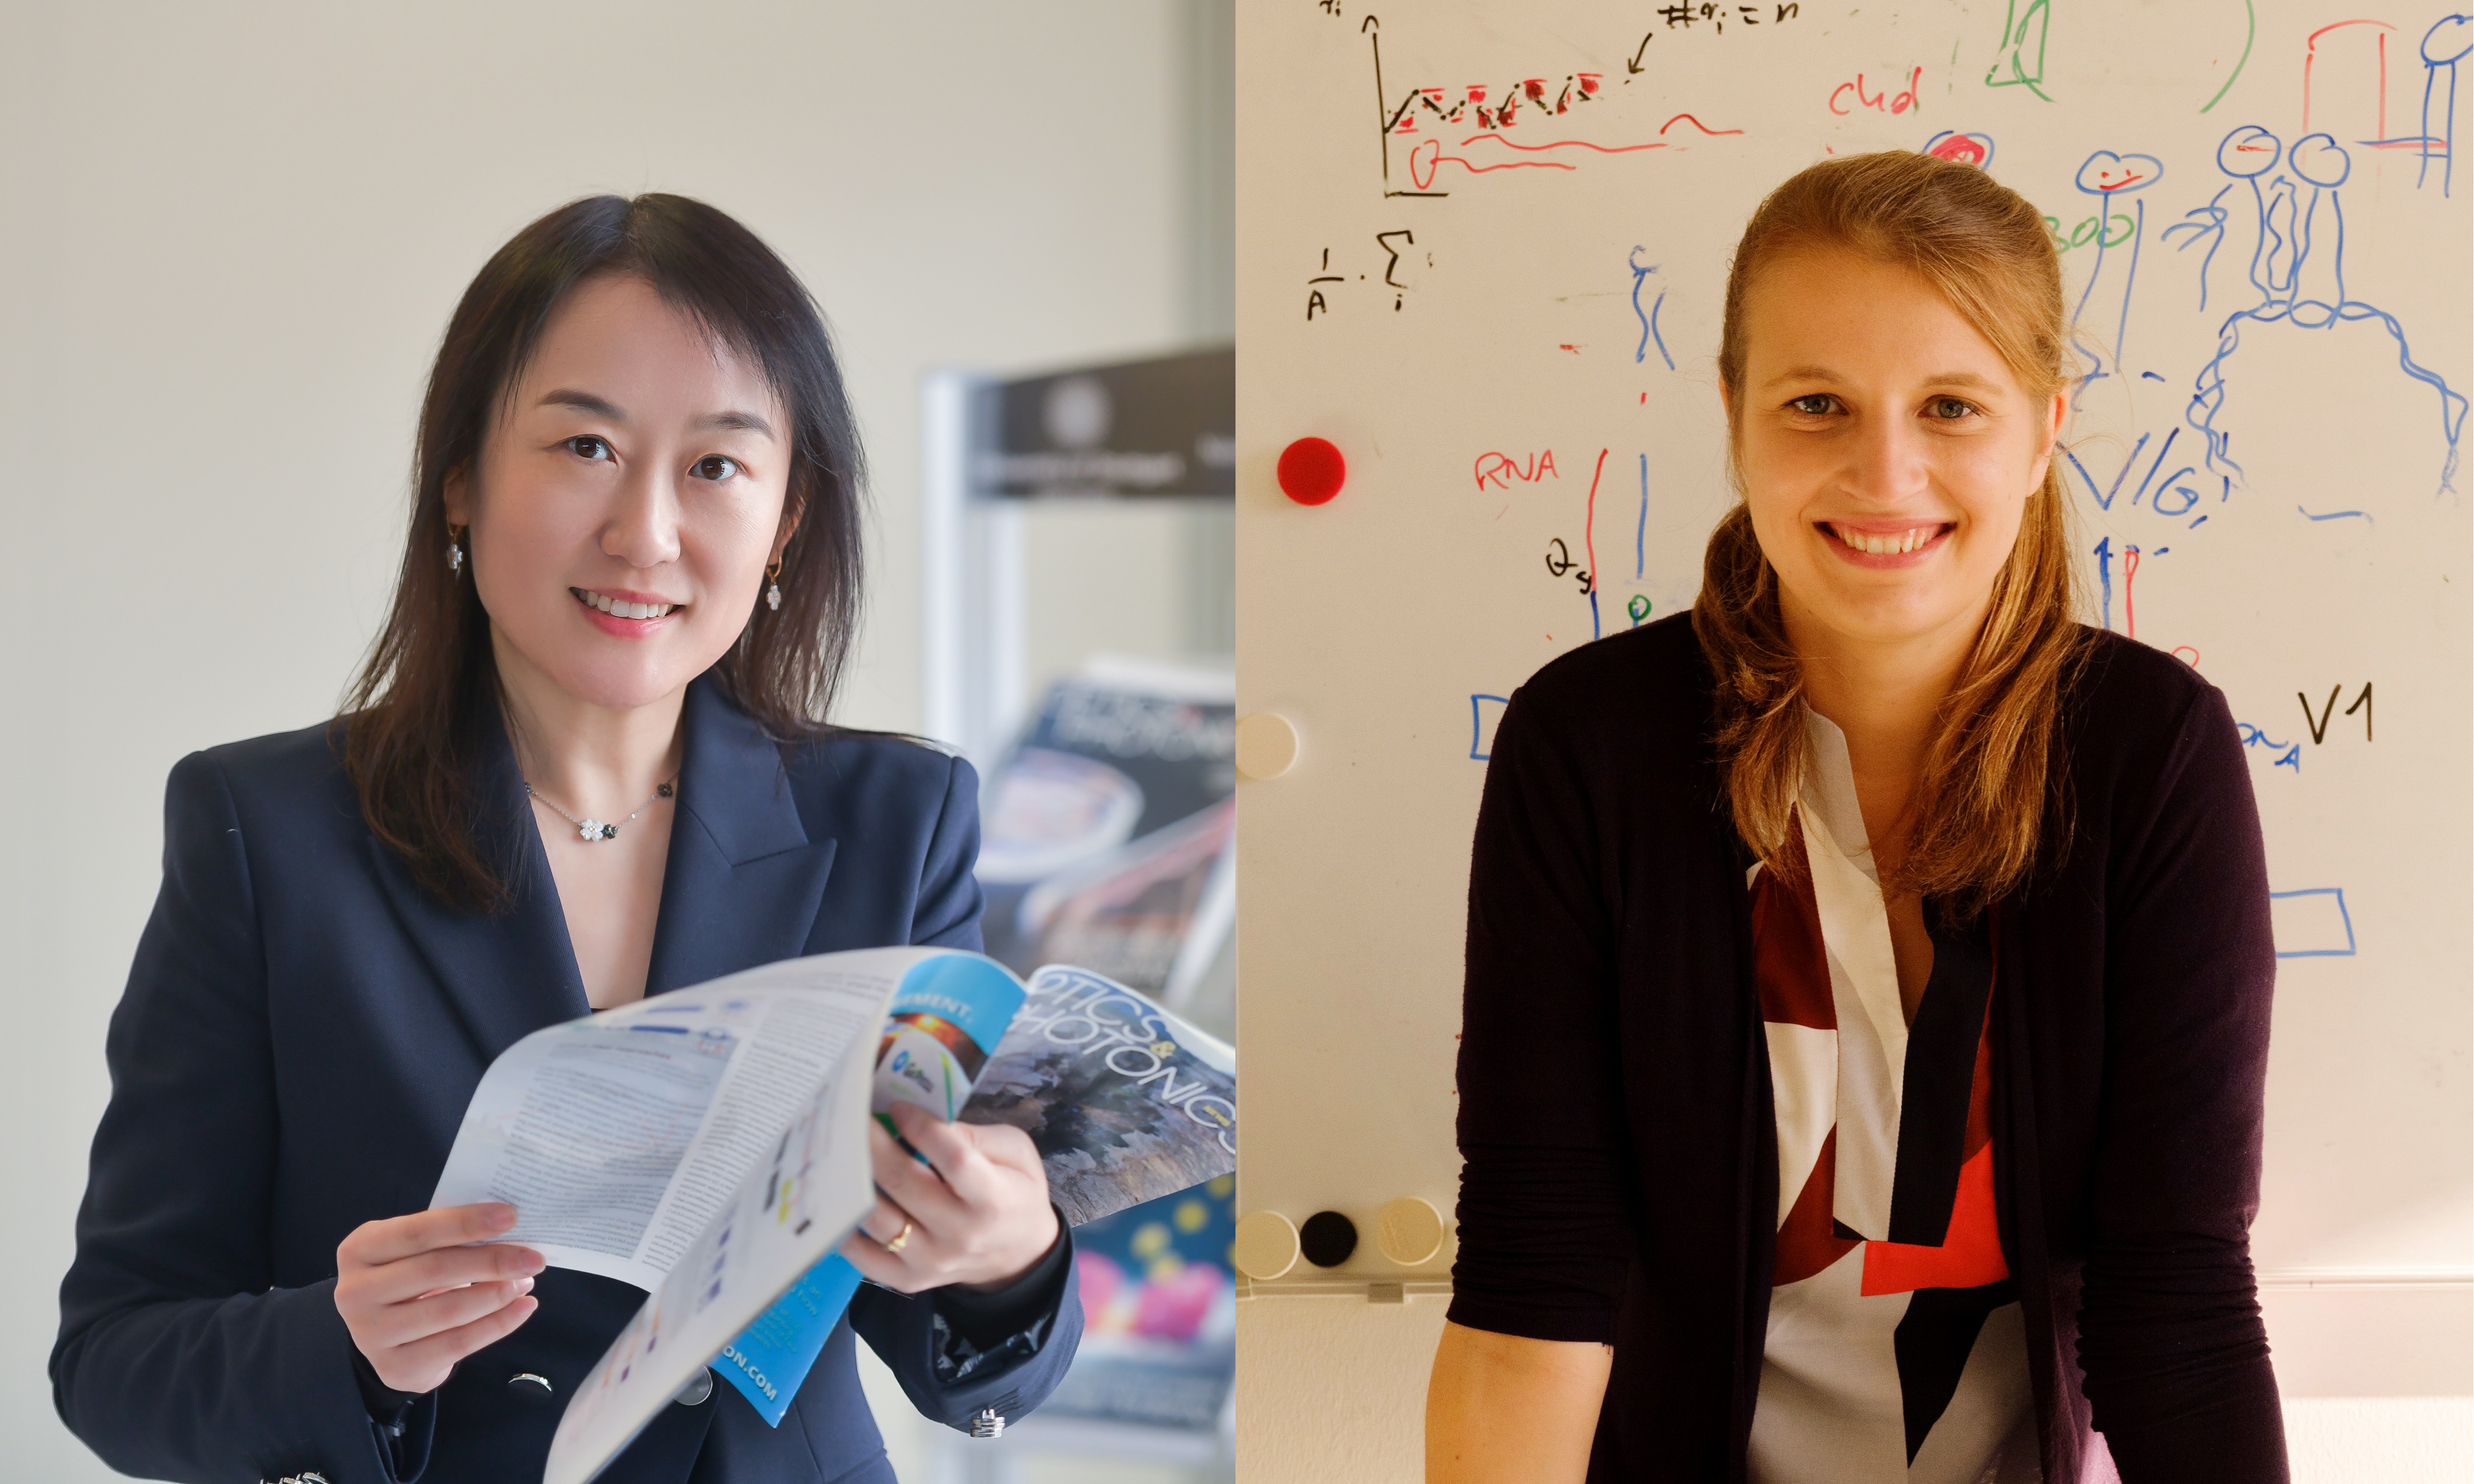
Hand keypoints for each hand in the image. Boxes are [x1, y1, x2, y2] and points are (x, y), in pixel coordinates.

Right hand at [336, 1202, 542, 1392]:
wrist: (384, 1335)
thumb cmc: (408, 1277)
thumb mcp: (413, 1250)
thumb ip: (446, 1237)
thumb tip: (507, 1228)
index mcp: (360, 1250)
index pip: (416, 1232)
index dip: (465, 1223)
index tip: (510, 1216)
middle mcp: (355, 1293)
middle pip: (435, 1270)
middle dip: (492, 1262)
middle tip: (533, 1258)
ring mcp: (370, 1335)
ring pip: (450, 1310)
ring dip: (498, 1294)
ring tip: (527, 1280)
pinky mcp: (394, 1368)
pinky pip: (457, 1344)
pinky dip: (498, 1324)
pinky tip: (523, 1308)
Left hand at [837, 1101, 1059, 1293]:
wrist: (1019, 1256)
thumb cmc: (1015, 1193)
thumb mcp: (1017, 1153)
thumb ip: (975, 1136)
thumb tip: (924, 1122)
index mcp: (993, 1198)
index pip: (953, 1158)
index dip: (922, 1128)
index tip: (898, 1105)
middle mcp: (960, 1234)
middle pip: (904, 1182)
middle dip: (872, 1143)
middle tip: (851, 1115)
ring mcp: (930, 1260)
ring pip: (876, 1218)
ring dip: (851, 1180)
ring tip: (838, 1151)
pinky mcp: (908, 1279)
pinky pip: (864, 1255)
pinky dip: (845, 1227)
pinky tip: (839, 1199)